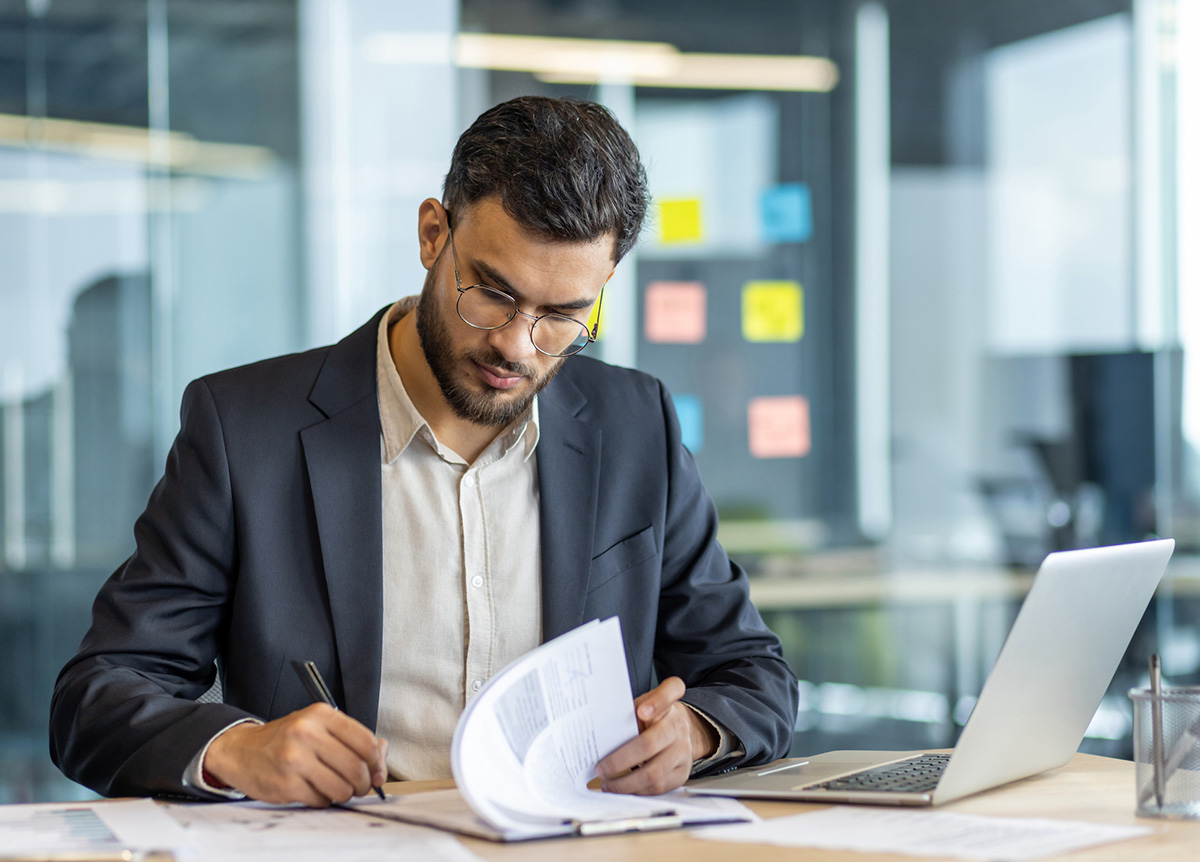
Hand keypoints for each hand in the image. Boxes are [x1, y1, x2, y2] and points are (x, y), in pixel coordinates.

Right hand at [203, 704, 388, 805]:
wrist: (241, 750)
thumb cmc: (285, 739)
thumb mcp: (318, 727)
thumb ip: (352, 738)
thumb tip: (382, 755)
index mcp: (320, 714)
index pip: (365, 741)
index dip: (377, 762)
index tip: (376, 771)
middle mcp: (307, 733)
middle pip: (356, 767)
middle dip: (363, 783)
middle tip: (359, 786)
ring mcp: (295, 759)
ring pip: (342, 787)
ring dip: (344, 794)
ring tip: (337, 788)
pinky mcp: (286, 784)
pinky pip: (322, 800)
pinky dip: (324, 801)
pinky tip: (315, 791)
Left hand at [594, 676, 717, 794]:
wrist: (680, 731)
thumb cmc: (652, 718)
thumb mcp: (642, 706)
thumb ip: (626, 713)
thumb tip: (598, 735)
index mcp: (668, 704)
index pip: (671, 691)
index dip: (657, 702)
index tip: (641, 711)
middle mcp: (678, 726)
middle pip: (649, 744)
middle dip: (619, 760)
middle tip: (600, 768)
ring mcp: (683, 750)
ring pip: (652, 773)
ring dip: (625, 783)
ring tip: (607, 783)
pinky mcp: (682, 772)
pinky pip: (658, 788)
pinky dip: (636, 791)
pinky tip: (623, 788)